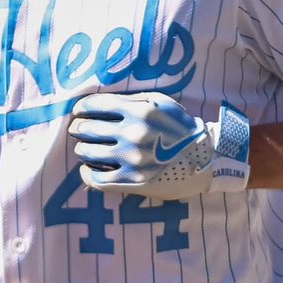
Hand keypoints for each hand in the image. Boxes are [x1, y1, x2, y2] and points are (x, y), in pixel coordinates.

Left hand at [67, 92, 250, 199]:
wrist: (204, 159)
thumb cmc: (179, 127)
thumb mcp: (160, 102)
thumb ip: (130, 100)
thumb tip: (96, 104)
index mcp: (139, 111)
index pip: (94, 106)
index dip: (81, 109)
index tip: (79, 112)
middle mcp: (133, 134)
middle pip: (86, 129)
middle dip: (78, 128)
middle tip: (80, 130)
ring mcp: (131, 159)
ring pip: (87, 152)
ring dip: (82, 149)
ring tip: (86, 148)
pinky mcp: (132, 182)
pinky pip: (95, 178)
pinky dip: (86, 173)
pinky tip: (89, 168)